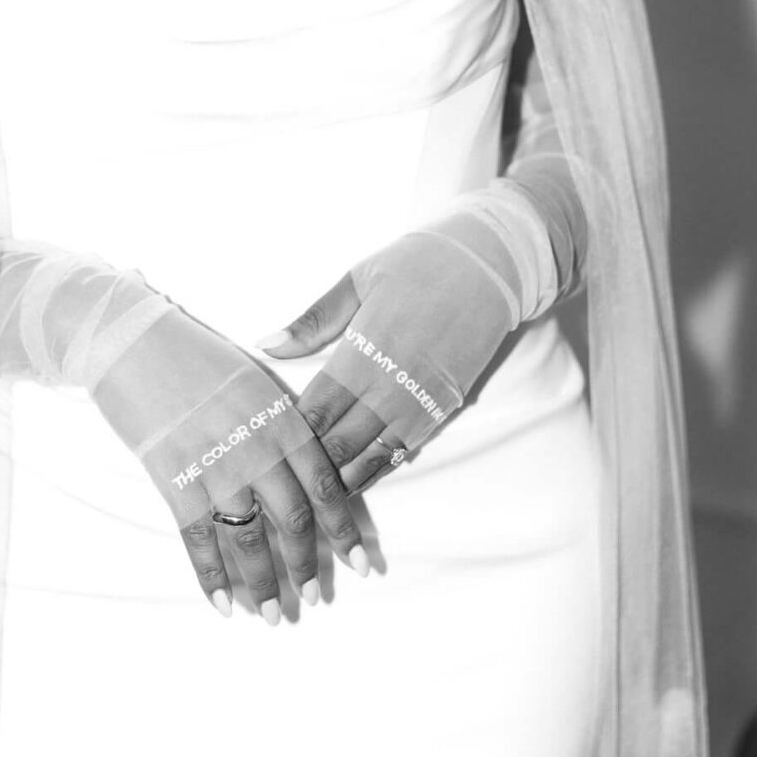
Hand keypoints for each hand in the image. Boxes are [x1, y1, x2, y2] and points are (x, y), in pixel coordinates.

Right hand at [90, 306, 368, 619]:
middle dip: (307, 566)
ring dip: (265, 584)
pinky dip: (213, 578)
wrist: (131, 340)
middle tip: (314, 597)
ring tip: (274, 615)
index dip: (345, 530)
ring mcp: (215, 466)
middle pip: (294, 520)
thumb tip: (307, 470)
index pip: (326, 485)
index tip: (360, 564)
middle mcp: (257, 446)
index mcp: (282, 418)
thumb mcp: (253, 379)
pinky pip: (199, 541)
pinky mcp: (174, 481)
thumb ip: (282, 424)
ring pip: (250, 540)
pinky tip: (225, 606)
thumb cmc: (195, 356)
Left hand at [259, 233, 513, 494]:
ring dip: (342, 476)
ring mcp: (418, 403)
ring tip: (314, 491)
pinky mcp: (441, 409)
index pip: (316, 411)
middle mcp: (389, 387)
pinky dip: (376, 468)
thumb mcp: (358, 281)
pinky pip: (403, 452)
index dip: (291, 433)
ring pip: (371, 458)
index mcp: (362, 353)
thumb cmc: (418, 265)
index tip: (268, 441)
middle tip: (284, 474)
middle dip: (311, 463)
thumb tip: (266, 344)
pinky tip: (355, 478)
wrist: (489, 267)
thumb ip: (313, 321)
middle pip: (339, 443)